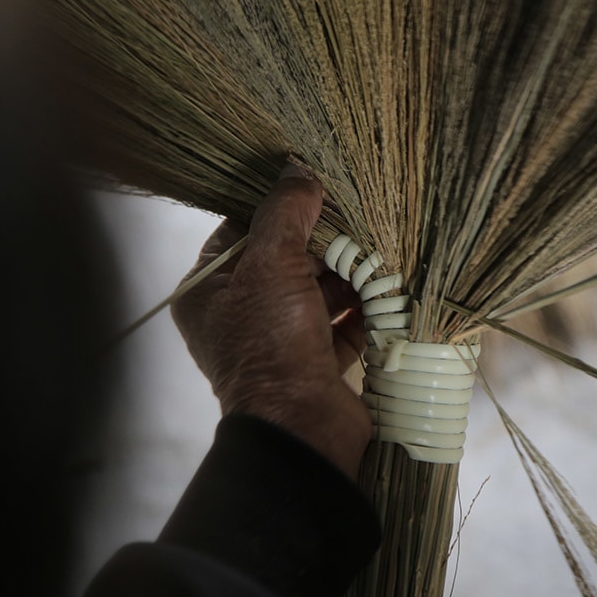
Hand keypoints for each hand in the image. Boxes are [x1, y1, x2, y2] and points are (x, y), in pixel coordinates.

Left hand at [171, 165, 370, 477]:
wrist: (302, 425)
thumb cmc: (271, 341)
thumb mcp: (271, 265)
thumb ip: (284, 213)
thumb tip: (297, 170)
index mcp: (209, 292)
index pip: (240, 232)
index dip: (275, 208)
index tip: (312, 187)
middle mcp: (241, 315)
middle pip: (284, 259)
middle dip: (323, 240)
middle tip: (357, 215)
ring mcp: (281, 340)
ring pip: (317, 290)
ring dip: (348, 271)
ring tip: (379, 246)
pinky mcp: (318, 361)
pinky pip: (341, 321)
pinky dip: (363, 304)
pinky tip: (387, 282)